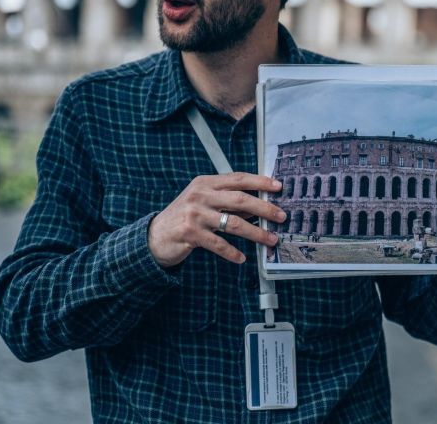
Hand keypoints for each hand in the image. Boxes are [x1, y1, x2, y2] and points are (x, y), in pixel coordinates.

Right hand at [147, 173, 285, 267]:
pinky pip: (218, 244)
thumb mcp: (204, 202)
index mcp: (206, 183)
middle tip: (281, 216)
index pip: (238, 178)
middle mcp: (200, 195)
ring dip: (256, 233)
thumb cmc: (184, 217)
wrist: (154, 236)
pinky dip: (232, 252)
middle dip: (264, 208)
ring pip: (233, 223)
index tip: (278, 186)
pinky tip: (242, 258)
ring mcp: (195, 214)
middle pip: (240, 199)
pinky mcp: (190, 233)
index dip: (260, 181)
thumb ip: (228, 202)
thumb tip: (259, 206)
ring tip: (270, 240)